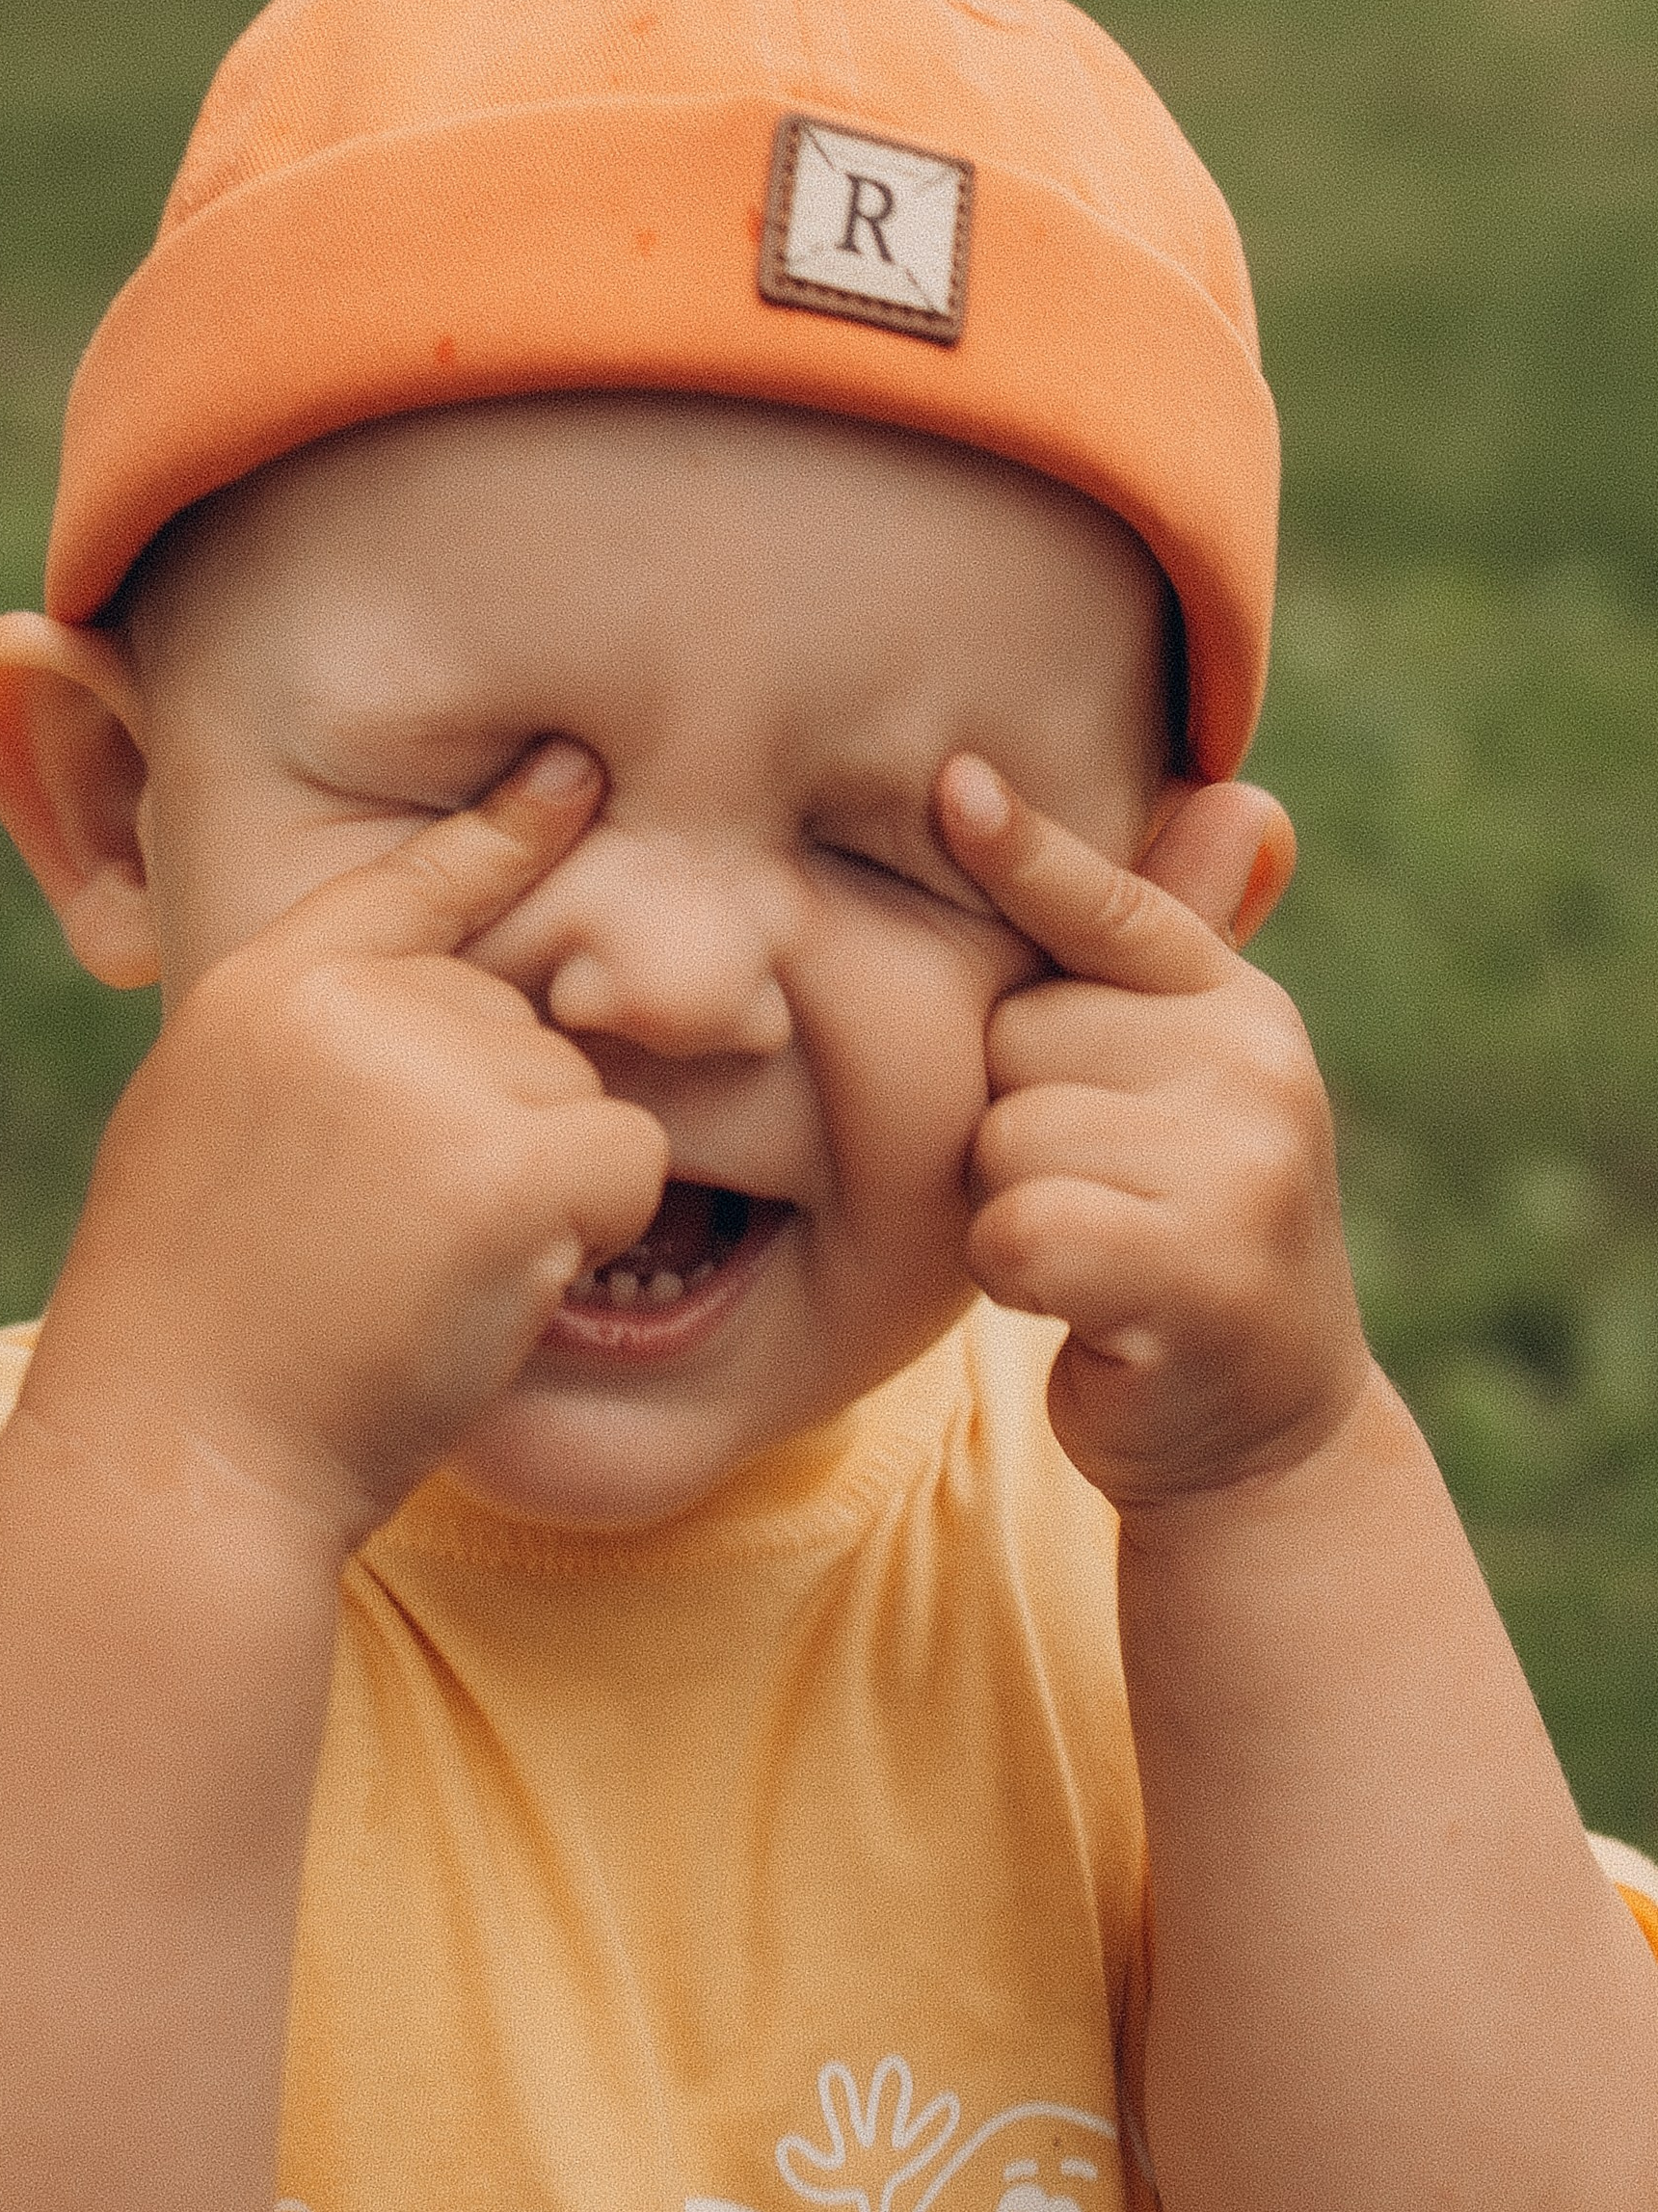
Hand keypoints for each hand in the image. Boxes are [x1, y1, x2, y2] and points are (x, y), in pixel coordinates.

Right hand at [30, 742, 668, 1549]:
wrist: (183, 1461)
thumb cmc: (198, 1338)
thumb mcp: (207, 1140)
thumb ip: (309, 1057)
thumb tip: (444, 1011)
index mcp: (261, 988)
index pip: (406, 881)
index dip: (503, 833)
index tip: (573, 772)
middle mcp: (347, 1002)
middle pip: (524, 1023)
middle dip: (499, 1133)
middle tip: (383, 1247)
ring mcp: (430, 1070)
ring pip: (582, 1096)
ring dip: (538, 1193)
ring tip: (411, 1277)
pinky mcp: (510, 1157)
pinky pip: (629, 1162)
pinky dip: (588, 1234)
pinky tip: (483, 1293)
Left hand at [935, 758, 1371, 1513]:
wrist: (1260, 1427)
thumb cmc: (1175, 1240)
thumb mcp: (1180, 1092)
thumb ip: (1163, 963)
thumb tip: (1237, 794)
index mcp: (1234, 1003)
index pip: (1109, 909)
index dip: (1026, 853)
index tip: (951, 784)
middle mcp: (1254, 1061)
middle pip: (1010, 1039)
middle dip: (1013, 1121)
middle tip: (1093, 1196)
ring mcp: (1241, 1161)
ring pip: (1004, 1136)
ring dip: (1009, 1205)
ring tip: (1092, 1250)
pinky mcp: (1201, 1267)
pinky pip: (1017, 1227)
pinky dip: (1016, 1274)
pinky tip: (1082, 1302)